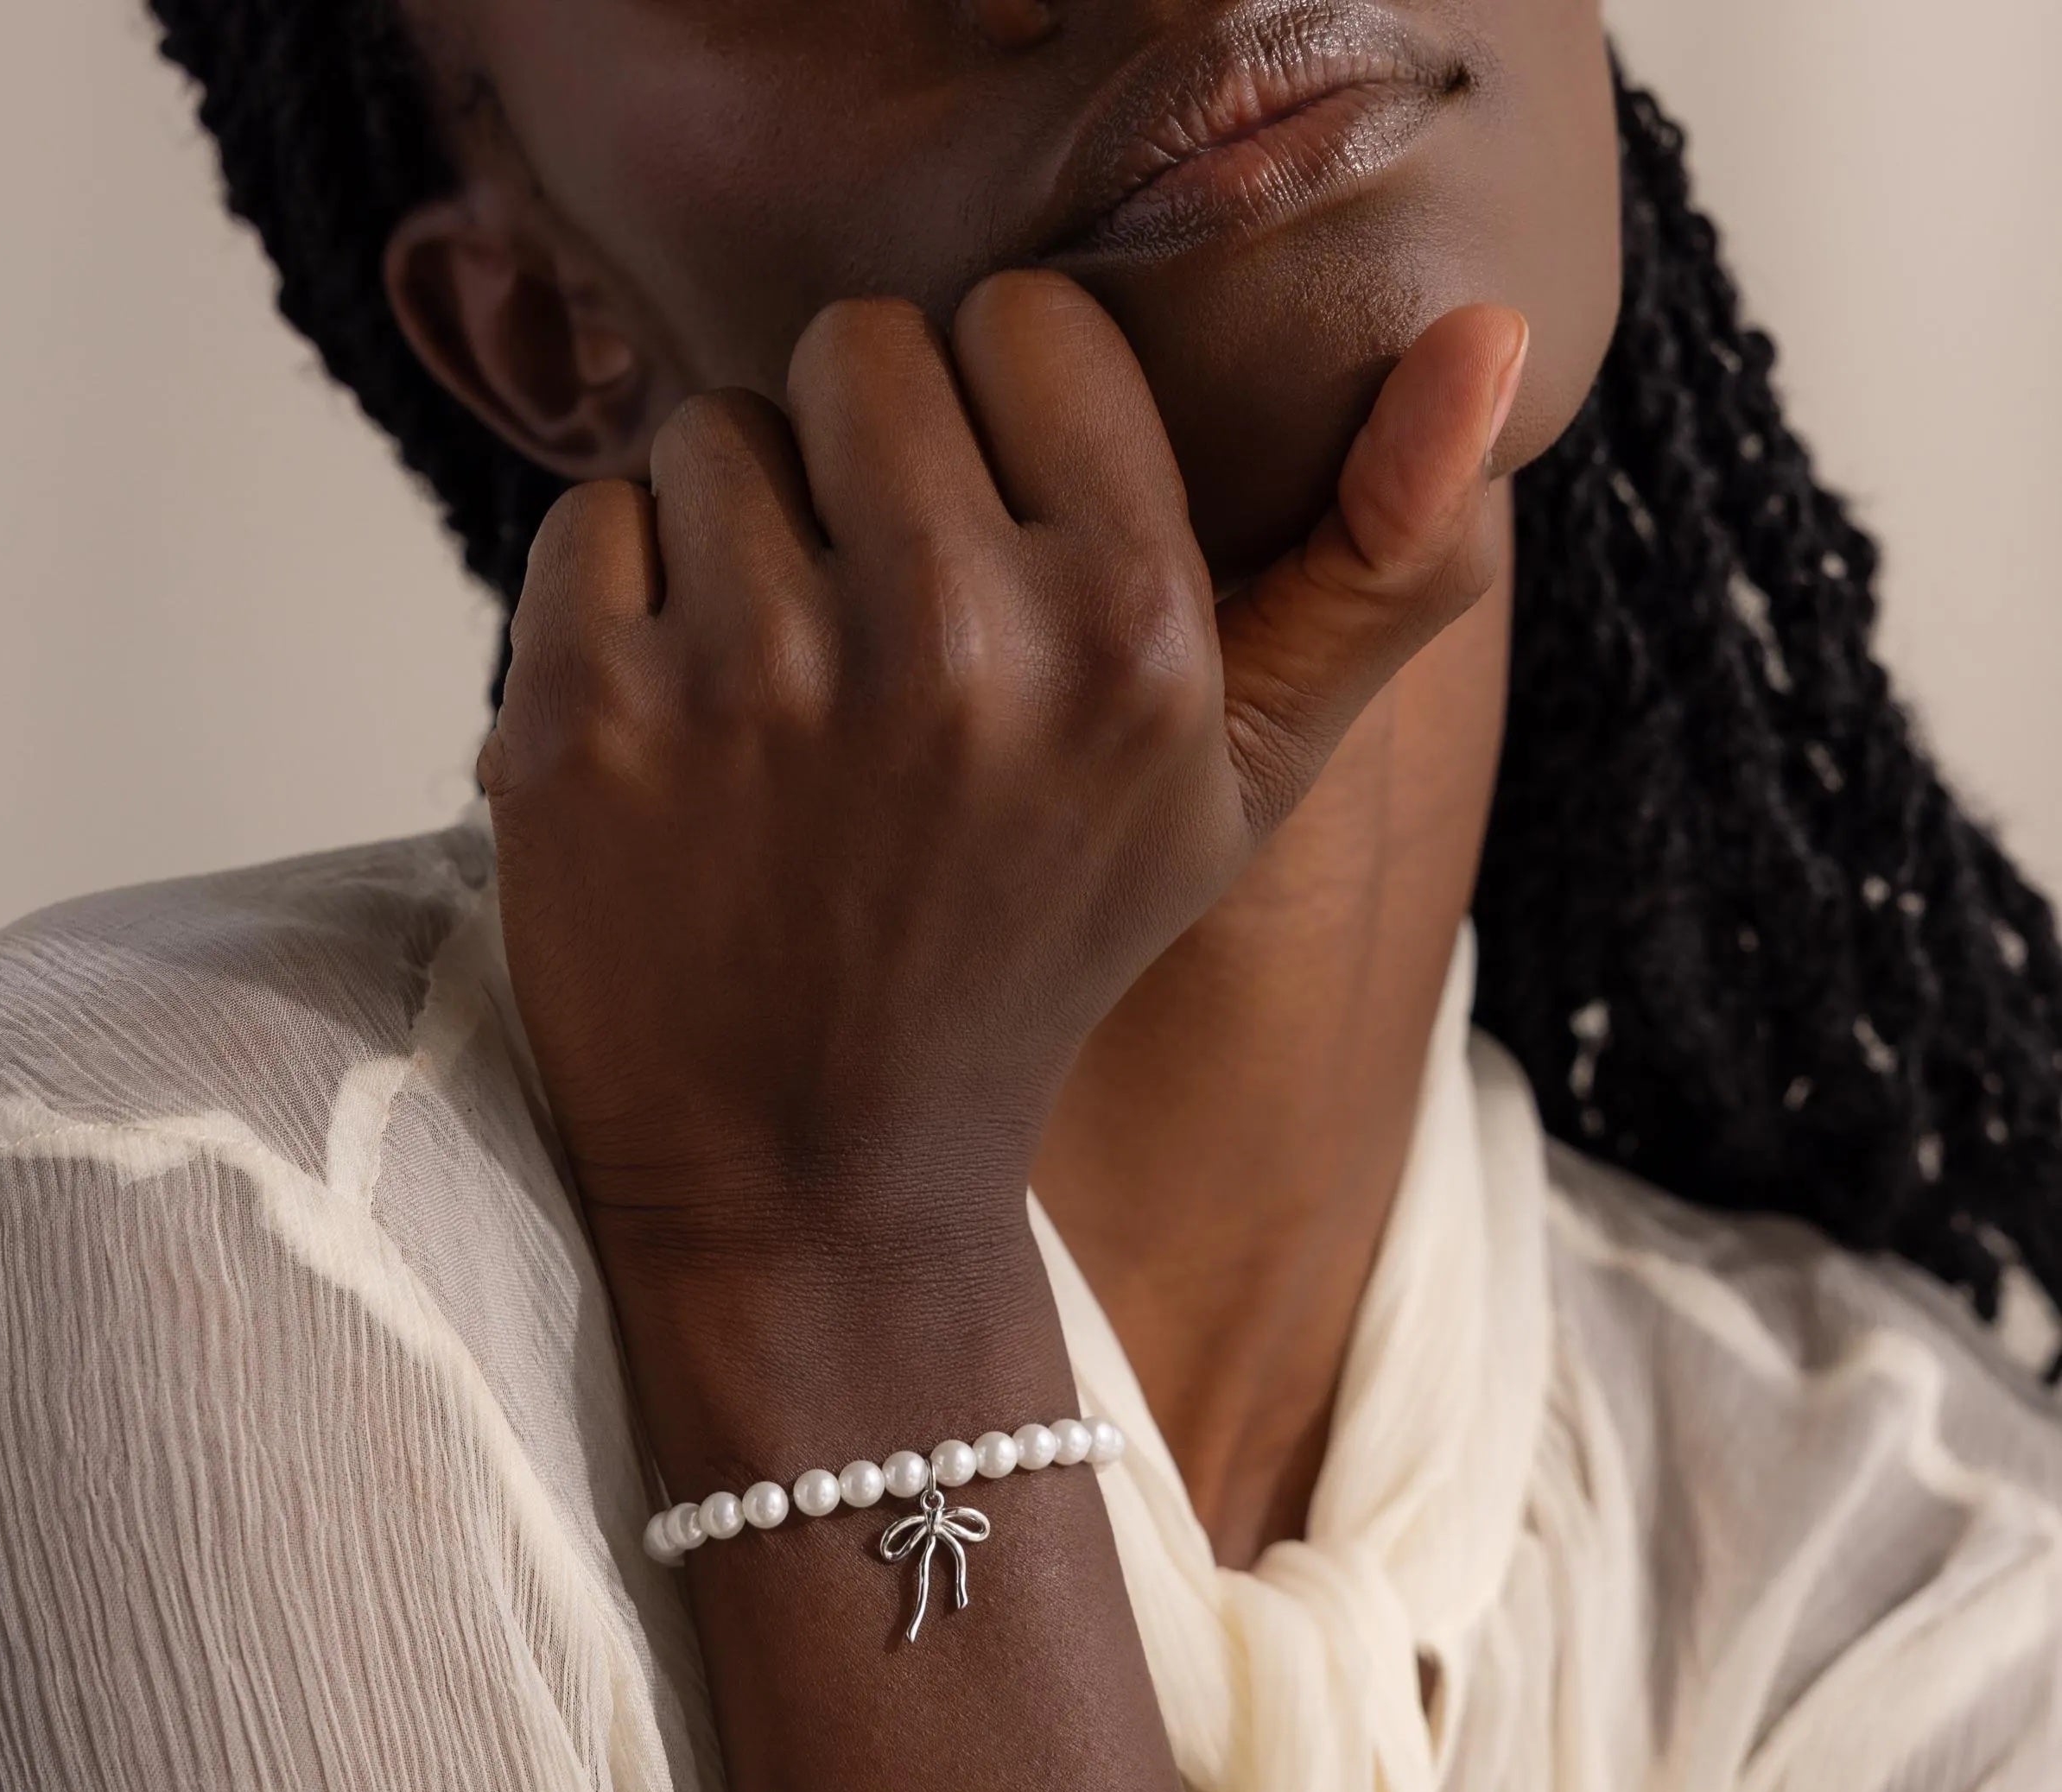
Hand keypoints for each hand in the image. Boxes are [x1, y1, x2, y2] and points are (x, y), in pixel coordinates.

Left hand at [483, 272, 1525, 1294]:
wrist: (818, 1178)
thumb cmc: (1029, 955)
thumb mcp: (1238, 791)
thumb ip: (1380, 573)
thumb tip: (1492, 334)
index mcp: (1137, 636)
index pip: (1025, 322)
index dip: (990, 426)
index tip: (983, 551)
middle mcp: (957, 645)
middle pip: (858, 351)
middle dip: (852, 467)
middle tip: (866, 636)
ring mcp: (756, 685)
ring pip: (711, 432)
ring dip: (732, 540)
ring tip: (774, 711)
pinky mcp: (590, 725)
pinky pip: (590, 521)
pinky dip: (615, 610)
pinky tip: (674, 748)